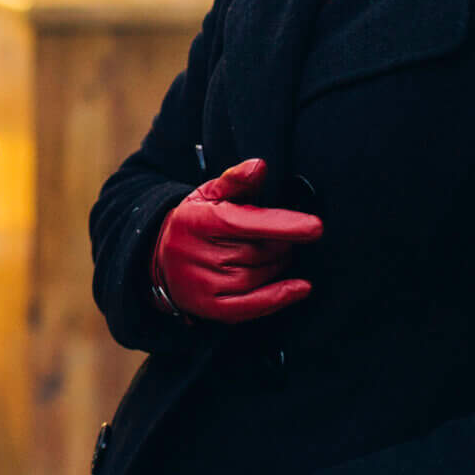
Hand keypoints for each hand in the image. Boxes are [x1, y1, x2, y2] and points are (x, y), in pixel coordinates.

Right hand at [150, 158, 317, 323]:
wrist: (160, 261)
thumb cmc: (194, 224)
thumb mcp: (208, 195)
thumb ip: (236, 180)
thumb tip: (259, 167)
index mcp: (200, 221)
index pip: (247, 222)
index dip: (283, 225)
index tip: (315, 227)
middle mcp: (199, 254)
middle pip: (262, 250)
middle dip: (280, 242)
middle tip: (275, 235)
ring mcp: (205, 283)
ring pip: (263, 274)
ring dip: (278, 264)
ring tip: (268, 253)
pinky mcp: (212, 308)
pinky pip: (255, 305)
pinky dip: (281, 296)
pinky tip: (300, 288)